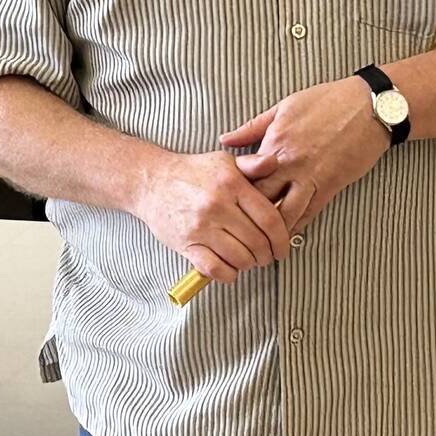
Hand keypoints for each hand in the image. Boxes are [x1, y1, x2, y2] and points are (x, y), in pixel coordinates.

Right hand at [133, 148, 291, 283]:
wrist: (151, 182)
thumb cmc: (192, 172)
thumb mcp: (224, 162)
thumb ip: (252, 164)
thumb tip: (275, 162)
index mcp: (231, 185)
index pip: (269, 219)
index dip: (282, 239)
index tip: (283, 247)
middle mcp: (217, 206)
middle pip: (257, 242)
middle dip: (267, 254)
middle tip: (267, 256)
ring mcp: (201, 227)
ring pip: (239, 258)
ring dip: (250, 264)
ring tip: (249, 260)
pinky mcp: (186, 244)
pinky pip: (215, 269)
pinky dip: (228, 274)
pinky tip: (230, 268)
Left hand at [221, 77, 390, 235]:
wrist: (370, 106)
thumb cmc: (328, 101)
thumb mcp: (284, 107)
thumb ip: (252, 127)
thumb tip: (224, 139)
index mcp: (274, 143)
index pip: (245, 176)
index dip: (233, 191)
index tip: (226, 201)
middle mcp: (288, 164)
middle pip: (260, 199)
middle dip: (248, 216)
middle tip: (238, 229)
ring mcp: (310, 177)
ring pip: (283, 213)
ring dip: (272, 228)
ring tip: (261, 240)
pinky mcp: (330, 186)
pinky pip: (308, 213)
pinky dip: (296, 226)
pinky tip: (286, 235)